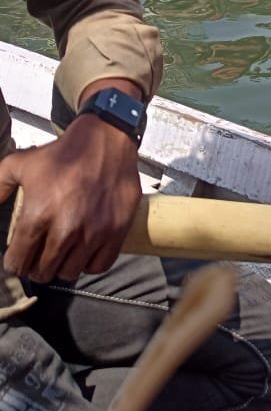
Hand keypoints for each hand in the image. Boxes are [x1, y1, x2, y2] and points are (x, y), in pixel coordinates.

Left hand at [0, 116, 141, 282]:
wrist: (105, 138)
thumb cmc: (63, 152)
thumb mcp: (20, 163)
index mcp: (39, 214)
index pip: (18, 262)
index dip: (15, 262)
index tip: (18, 258)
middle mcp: (66, 228)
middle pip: (43, 271)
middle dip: (36, 267)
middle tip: (39, 256)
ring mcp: (94, 231)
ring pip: (70, 272)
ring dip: (62, 266)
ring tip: (62, 254)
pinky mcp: (116, 231)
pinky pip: (100, 265)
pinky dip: (90, 263)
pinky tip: (84, 251)